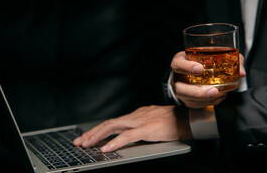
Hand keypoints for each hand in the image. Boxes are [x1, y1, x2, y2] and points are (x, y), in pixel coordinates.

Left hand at [73, 105, 191, 152]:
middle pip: (108, 123)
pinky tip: (106, 149)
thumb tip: (128, 136)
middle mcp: (134, 116)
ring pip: (112, 127)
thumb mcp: (152, 123)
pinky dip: (114, 143)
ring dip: (97, 136)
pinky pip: (127, 136)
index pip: (112, 122)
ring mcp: (139, 122)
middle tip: (79, 142)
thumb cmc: (172, 122)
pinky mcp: (146, 129)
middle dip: (92, 133)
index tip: (87, 138)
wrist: (187, 118)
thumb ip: (139, 128)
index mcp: (135, 115)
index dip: (98, 130)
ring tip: (86, 145)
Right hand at [170, 51, 245, 108]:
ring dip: (205, 99)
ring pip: (188, 99)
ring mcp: (182, 90)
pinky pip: (197, 104)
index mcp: (180, 62)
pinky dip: (209, 102)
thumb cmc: (202, 60)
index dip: (187, 67)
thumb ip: (229, 59)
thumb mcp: (212, 54)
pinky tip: (219, 97)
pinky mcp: (188, 100)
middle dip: (197, 92)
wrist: (193, 71)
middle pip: (180, 88)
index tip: (200, 69)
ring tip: (218, 95)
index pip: (178, 64)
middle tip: (213, 90)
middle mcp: (178, 77)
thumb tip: (240, 72)